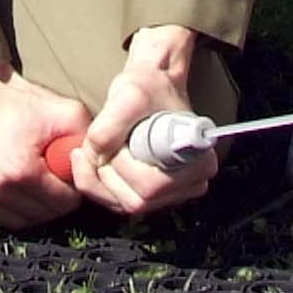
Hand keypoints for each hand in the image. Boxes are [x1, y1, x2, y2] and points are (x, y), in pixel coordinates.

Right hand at [0, 69, 83, 227]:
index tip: (63, 172)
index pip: (62, 204)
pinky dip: (2, 205)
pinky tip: (5, 181)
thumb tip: (98, 165)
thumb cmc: (16, 101)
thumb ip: (87, 138)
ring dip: (28, 206)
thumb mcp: (63, 110)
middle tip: (49, 174)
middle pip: (40, 216)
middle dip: (51, 199)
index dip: (70, 188)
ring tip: (29, 178)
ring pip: (16, 221)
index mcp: (19, 171)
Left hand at [63, 25, 211, 216]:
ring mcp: (171, 193)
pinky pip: (118, 202)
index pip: (152, 186)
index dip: (123, 165)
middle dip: (106, 172)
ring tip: (95, 148)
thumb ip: (109, 126)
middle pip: (136, 201)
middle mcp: (190, 184)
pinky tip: (94, 159)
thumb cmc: (150, 88)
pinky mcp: (152, 195)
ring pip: (123, 205)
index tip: (115, 139)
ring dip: (98, 178)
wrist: (152, 87)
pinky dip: (98, 184)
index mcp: (198, 161)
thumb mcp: (129, 95)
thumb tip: (94, 154)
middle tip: (100, 143)